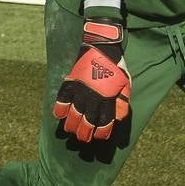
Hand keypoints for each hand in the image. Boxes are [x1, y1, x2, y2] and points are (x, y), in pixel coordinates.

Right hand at [52, 20, 130, 141]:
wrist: (102, 47)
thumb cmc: (116, 66)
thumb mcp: (126, 83)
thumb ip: (122, 101)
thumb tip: (119, 117)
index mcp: (108, 99)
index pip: (104, 122)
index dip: (101, 132)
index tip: (99, 137)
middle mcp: (93, 98)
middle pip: (87, 122)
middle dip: (84, 133)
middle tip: (82, 139)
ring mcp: (80, 91)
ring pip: (73, 114)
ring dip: (71, 125)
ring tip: (70, 131)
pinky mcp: (71, 82)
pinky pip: (62, 99)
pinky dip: (59, 108)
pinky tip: (58, 115)